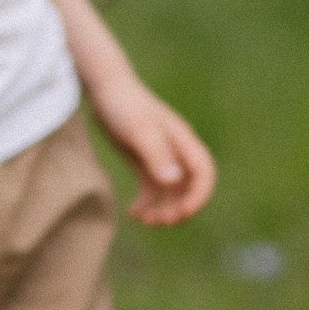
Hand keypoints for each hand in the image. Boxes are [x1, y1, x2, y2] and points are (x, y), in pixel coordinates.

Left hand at [89, 73, 216, 226]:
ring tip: (147, 221)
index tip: (182, 212)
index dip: (199, 196)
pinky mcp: (144, 160)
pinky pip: (152, 189)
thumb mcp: (140, 131)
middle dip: (180, 208)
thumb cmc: (124, 106)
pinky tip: (133, 214)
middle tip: (161, 221)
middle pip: (190, 187)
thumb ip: (157, 156)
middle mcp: (176, 151)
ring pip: (171, 192)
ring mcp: (160, 157)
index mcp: (183, 142)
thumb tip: (174, 182)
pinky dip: (146, 204)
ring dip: (163, 209)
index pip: (204, 174)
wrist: (104, 89)